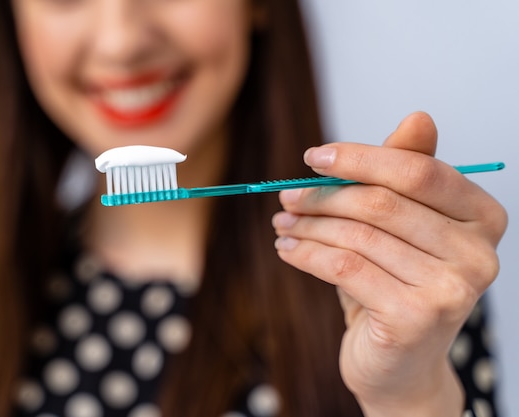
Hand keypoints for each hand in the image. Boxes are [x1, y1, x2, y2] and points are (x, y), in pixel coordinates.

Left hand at [272, 112, 506, 415]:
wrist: (399, 366)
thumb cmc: (397, 285)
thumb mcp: (401, 228)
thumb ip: (404, 174)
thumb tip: (419, 117)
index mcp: (481, 217)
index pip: (418, 170)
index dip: (360, 158)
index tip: (313, 157)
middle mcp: (477, 253)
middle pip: (383, 203)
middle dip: (324, 195)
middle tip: (287, 196)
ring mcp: (451, 289)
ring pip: (358, 235)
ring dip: (309, 225)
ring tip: (283, 223)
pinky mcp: (416, 318)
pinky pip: (345, 269)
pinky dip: (307, 254)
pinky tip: (287, 249)